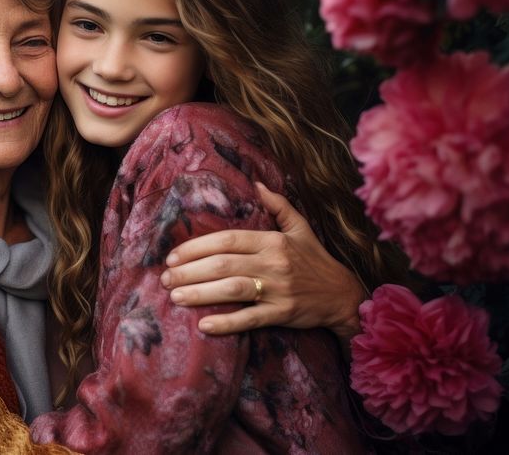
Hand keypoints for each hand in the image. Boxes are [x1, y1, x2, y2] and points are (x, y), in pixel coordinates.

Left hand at [160, 183, 364, 343]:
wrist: (343, 295)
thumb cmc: (315, 259)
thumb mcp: (300, 227)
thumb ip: (277, 205)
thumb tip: (256, 183)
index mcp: (272, 240)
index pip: (228, 239)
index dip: (197, 246)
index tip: (173, 255)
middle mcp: (273, 262)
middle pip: (223, 264)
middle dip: (190, 271)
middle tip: (165, 278)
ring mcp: (278, 289)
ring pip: (232, 289)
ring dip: (200, 293)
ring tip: (175, 297)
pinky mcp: (283, 313)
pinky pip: (251, 319)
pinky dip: (227, 322)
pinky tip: (204, 325)